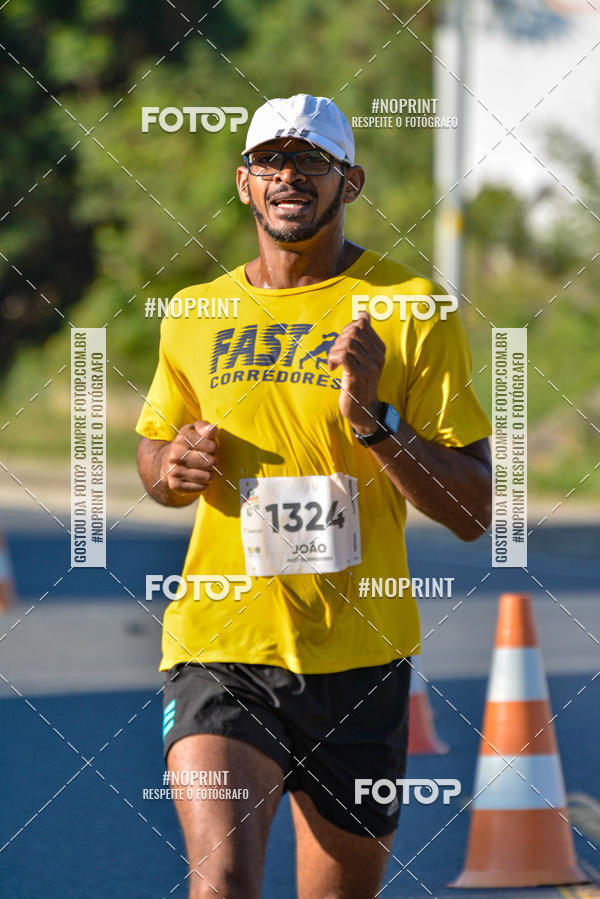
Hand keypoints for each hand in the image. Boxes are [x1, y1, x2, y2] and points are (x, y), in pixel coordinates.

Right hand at [159, 420, 217, 493]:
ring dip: (209, 473)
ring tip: (203, 469)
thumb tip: (212, 430)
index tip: (210, 448)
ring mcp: (174, 471)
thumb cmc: (187, 445)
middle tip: (207, 460)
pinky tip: (198, 478)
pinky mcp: (175, 485)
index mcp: (181, 440)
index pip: (212, 446)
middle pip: (211, 462)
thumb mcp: (194, 431)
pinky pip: (201, 487)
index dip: (214, 447)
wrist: (166, 463)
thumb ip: (204, 427)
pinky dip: (203, 484)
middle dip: (213, 461)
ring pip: (207, 476)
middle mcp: (175, 455)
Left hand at [327, 312, 385, 433]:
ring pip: (347, 343)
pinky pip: (343, 356)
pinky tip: (333, 368)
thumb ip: (363, 337)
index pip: (362, 324)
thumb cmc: (358, 381)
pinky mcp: (358, 377)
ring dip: (334, 351)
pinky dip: (333, 359)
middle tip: (335, 354)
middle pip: (353, 331)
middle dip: (338, 340)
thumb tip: (363, 314)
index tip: (342, 343)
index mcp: (380, 349)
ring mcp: (370, 367)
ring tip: (333, 362)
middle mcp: (378, 357)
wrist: (362, 409)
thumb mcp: (363, 357)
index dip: (346, 329)